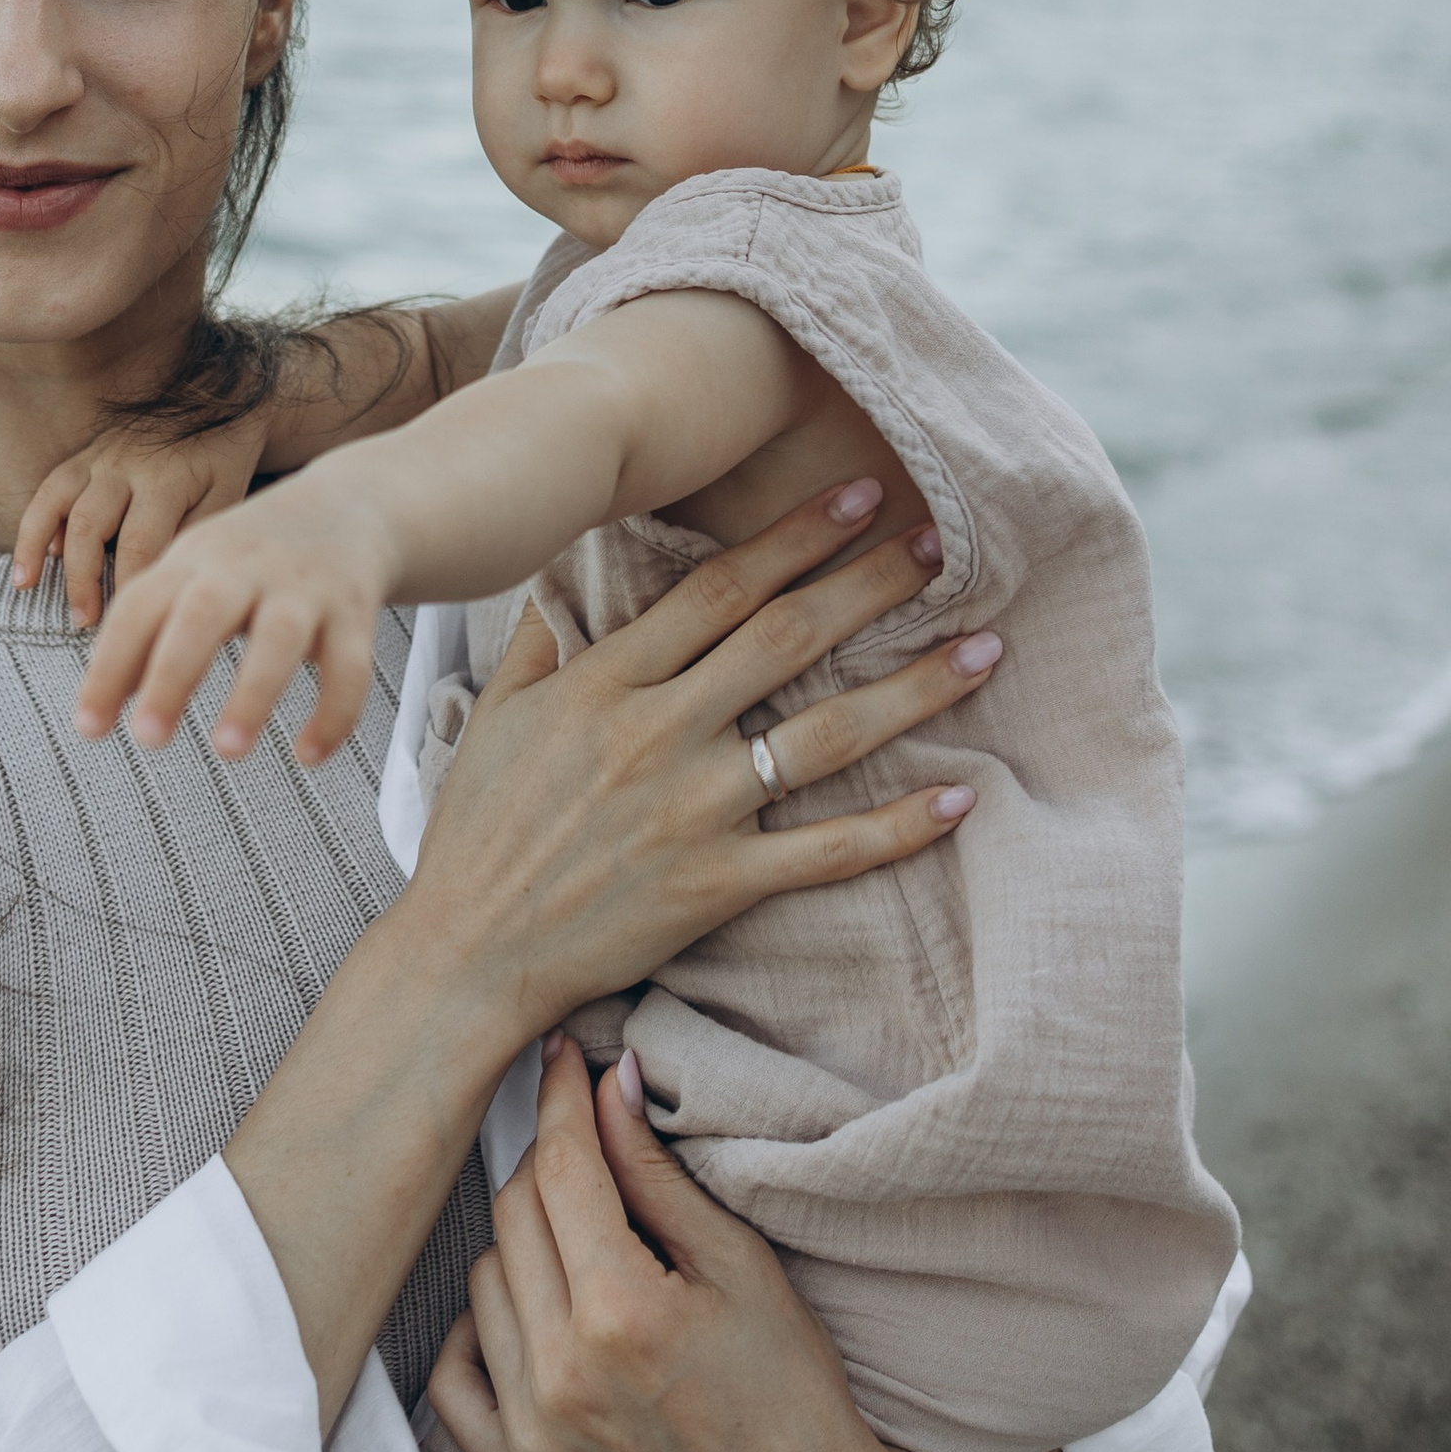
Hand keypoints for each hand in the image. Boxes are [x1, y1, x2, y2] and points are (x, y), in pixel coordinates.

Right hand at [12, 405, 275, 628]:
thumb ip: (194, 534)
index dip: (128, 587)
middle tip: (82, 621)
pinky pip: (50, 487)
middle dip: (81, 579)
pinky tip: (31, 559)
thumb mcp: (227, 494)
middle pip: (89, 527)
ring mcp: (101, 457)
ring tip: (25, 587)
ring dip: (37, 547)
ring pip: (57, 503)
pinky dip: (35, 523)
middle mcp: (126, 467)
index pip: (139, 544)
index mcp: (167, 480)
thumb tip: (160, 581)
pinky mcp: (87, 453)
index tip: (127, 622)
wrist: (217, 392)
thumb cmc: (224, 456)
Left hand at [70, 472, 400, 763]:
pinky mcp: (354, 610)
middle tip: (148, 738)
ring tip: (228, 750)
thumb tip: (101, 705)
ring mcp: (304, 587)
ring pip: (279, 637)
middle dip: (172, 675)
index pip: (139, 607)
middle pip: (203, 613)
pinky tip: (310, 755)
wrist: (349, 503)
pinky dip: (334, 712)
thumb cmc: (253, 555)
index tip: (90, 727)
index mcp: (194, 560)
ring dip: (253, 694)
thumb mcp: (194, 573)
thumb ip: (150, 631)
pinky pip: (350, 665)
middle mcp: (246, 568)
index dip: (109, 665)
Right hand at [406, 480, 999, 1046]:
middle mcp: (659, 735)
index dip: (795, 537)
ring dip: (913, 688)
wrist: (467, 955)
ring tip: (984, 650)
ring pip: (827, 735)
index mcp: (607, 684)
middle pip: (788, 640)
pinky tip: (960, 797)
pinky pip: (826, 852)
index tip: (857, 496)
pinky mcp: (717, 886)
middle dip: (872, 585)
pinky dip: (898, 826)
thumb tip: (562, 576)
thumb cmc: (476, 834)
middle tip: (942, 545)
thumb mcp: (493, 717)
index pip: (720, 590)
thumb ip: (538, 641)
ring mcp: (694, 812)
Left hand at [429, 1039, 1075, 1451]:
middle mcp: (561, 1377)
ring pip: (482, 1285)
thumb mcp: (738, 1261)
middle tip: (587, 1150)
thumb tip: (610, 1083)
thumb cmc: (791, 1382)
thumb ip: (657, 1172)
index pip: (561, 1168)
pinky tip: (526, 1314)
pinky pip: (454, 1383)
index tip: (563, 1058)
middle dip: (548, 1163)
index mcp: (621, 1312)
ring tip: (579, 1243)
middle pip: (513, 1216)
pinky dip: (478, 1334)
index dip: (561, 1098)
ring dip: (522, 1246)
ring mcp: (533, 1439)